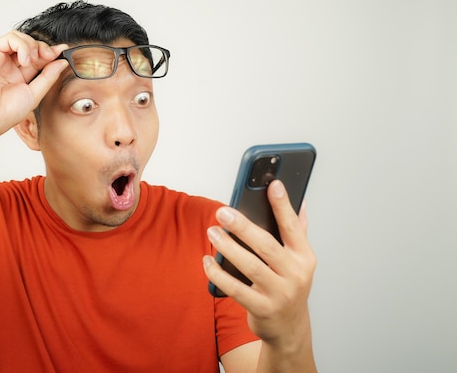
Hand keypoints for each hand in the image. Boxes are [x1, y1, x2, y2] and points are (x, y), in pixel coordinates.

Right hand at [0, 30, 67, 137]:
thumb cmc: (6, 112)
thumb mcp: (35, 93)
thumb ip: (48, 76)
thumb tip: (62, 62)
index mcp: (20, 74)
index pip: (38, 57)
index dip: (51, 52)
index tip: (63, 51)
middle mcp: (9, 64)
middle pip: (30, 45)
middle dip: (43, 48)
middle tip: (50, 56)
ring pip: (20, 38)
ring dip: (33, 45)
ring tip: (34, 60)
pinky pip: (10, 38)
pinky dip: (22, 45)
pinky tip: (25, 60)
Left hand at [203, 180, 315, 348]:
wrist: (290, 328)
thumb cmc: (289, 286)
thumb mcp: (300, 260)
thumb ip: (298, 231)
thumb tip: (301, 202)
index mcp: (304, 257)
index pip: (293, 226)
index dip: (283, 205)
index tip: (272, 184)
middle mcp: (295, 274)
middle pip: (266, 245)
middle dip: (243, 226)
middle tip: (223, 212)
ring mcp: (279, 293)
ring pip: (250, 266)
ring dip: (228, 247)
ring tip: (213, 232)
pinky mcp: (262, 308)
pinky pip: (236, 289)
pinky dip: (219, 274)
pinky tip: (208, 261)